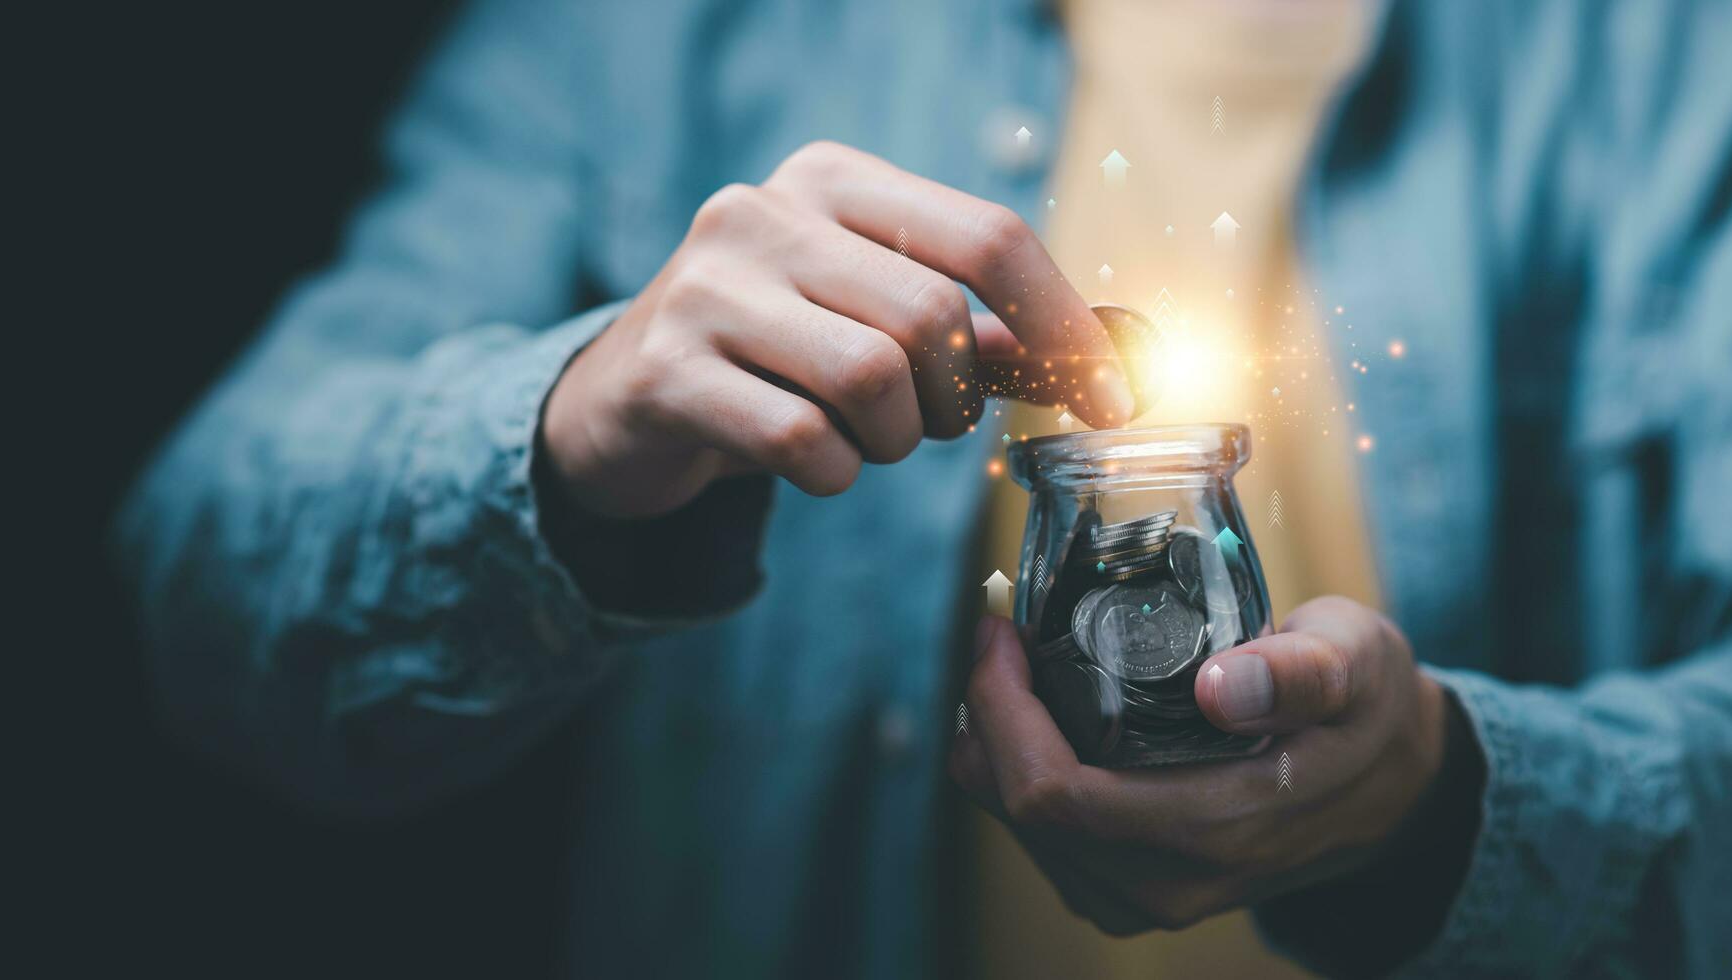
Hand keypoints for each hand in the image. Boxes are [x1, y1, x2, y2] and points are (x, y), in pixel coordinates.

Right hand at [541, 141, 1134, 517]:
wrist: (620, 405)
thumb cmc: (776, 359)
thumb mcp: (871, 323)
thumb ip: (977, 336)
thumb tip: (1104, 362)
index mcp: (832, 180)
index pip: (986, 236)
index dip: (1064, 325)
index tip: (1111, 399)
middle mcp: (763, 213)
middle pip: (933, 316)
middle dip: (957, 400)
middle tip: (934, 428)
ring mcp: (706, 288)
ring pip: (872, 379)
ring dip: (894, 441)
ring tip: (864, 442)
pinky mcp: (666, 371)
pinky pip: (804, 442)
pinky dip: (834, 474)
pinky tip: (809, 464)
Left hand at [950, 597, 1448, 933]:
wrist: (1395, 787)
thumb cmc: (1369, 707)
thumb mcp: (1358, 662)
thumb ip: (1301, 673)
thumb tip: (1220, 689)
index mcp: (1221, 826)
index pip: (1056, 793)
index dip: (1002, 709)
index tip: (1002, 629)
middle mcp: (1173, 881)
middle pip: (1022, 812)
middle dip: (987, 717)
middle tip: (1000, 635)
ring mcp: (1151, 896)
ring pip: (1022, 830)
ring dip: (998, 746)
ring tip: (1014, 667)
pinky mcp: (1135, 892)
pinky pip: (1044, 842)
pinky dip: (1022, 776)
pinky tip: (1038, 718)